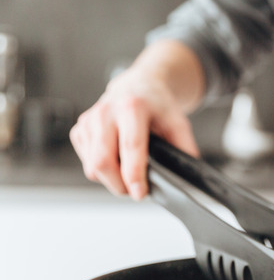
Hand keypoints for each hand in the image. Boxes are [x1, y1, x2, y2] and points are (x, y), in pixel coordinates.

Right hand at [70, 40, 203, 199]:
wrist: (138, 86)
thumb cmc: (157, 105)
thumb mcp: (178, 121)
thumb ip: (184, 147)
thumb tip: (187, 174)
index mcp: (132, 107)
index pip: (130, 146)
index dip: (134, 174)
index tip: (139, 193)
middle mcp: (106, 112)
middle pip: (103, 161)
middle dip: (119, 185)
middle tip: (135, 191)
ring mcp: (89, 120)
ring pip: (92, 166)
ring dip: (110, 180)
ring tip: (128, 176)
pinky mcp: (79, 129)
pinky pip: (86, 162)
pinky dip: (101, 170)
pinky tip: (116, 162)